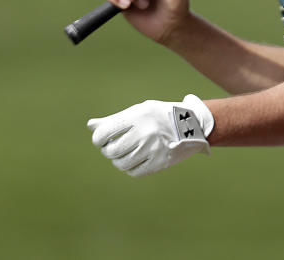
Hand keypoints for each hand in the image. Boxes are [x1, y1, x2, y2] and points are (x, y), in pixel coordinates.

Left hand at [87, 95, 214, 176]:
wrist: (193, 124)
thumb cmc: (160, 115)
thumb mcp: (140, 111)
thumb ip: (115, 120)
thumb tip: (91, 126)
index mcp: (138, 115)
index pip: (104, 133)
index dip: (98, 138)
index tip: (102, 139)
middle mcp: (145, 132)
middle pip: (111, 151)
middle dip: (109, 150)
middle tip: (115, 146)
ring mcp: (153, 149)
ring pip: (121, 164)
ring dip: (119, 160)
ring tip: (126, 153)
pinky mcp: (160, 162)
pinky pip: (134, 172)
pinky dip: (131, 168)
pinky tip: (136, 159)